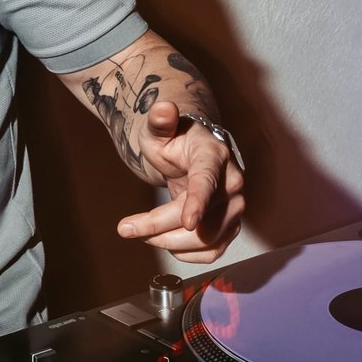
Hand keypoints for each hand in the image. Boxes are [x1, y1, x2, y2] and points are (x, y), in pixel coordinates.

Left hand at [115, 99, 244, 263]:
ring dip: (169, 244)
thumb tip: (162, 107)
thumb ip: (160, 120)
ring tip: (141, 232)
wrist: (191, 153)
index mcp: (214, 156)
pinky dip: (186, 255)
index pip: (208, 181)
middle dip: (161, 228)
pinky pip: (213, 252)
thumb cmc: (174, 140)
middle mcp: (232, 182)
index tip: (188, 223)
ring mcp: (235, 207)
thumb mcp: (159, 128)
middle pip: (202, 218)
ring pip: (207, 240)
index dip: (198, 202)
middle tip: (126, 227)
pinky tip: (165, 240)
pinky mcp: (231, 227)